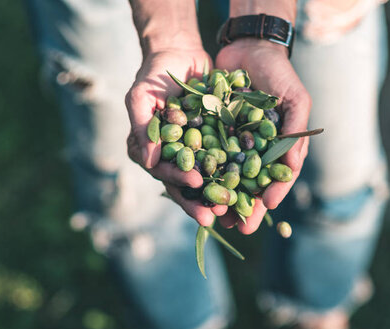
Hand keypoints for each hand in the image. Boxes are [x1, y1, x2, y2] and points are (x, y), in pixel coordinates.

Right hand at [125, 50, 227, 225]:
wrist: (179, 54)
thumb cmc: (154, 74)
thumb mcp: (141, 96)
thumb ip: (142, 127)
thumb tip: (146, 162)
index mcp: (150, 151)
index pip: (162, 171)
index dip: (177, 178)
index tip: (194, 181)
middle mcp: (171, 156)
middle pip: (185, 184)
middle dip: (199, 201)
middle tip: (215, 215)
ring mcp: (193, 152)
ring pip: (206, 179)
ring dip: (218, 195)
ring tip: (233, 210)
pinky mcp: (212, 144)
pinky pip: (224, 162)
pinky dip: (235, 174)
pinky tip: (248, 186)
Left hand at [215, 39, 311, 233]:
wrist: (249, 47)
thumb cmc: (279, 74)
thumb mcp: (296, 101)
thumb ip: (295, 135)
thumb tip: (290, 173)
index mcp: (278, 147)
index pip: (276, 178)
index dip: (271, 194)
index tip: (263, 210)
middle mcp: (255, 149)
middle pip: (250, 183)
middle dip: (243, 205)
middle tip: (238, 227)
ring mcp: (233, 142)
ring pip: (226, 175)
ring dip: (221, 196)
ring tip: (214, 216)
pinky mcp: (211, 131)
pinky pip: (205, 154)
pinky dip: (201, 171)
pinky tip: (194, 186)